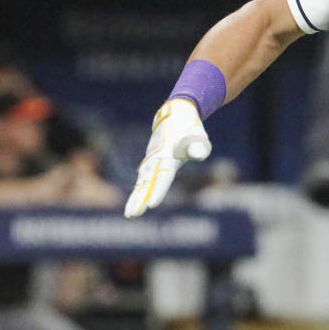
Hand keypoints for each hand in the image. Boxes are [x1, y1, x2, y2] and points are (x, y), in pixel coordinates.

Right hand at [124, 99, 210, 217]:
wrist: (175, 114)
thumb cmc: (190, 128)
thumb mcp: (198, 135)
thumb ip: (198, 147)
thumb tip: (196, 155)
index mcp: (169, 153)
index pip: (164, 175)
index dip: (158, 190)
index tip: (152, 205)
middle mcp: (157, 158)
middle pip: (147, 181)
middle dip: (140, 199)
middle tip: (132, 215)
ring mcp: (151, 160)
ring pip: (142, 182)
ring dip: (135, 198)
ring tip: (130, 215)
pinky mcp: (150, 162)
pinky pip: (142, 180)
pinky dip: (138, 192)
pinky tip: (132, 205)